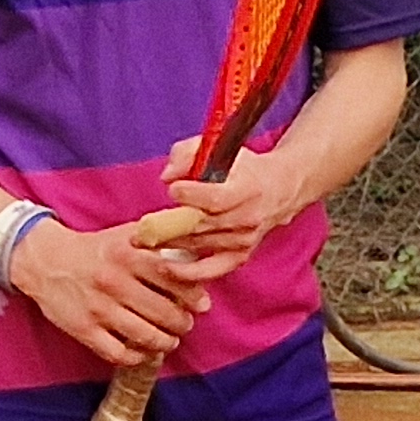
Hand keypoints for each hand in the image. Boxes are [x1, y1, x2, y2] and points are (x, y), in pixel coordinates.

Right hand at [10, 213, 201, 369]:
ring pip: (145, 335)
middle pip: (164, 312)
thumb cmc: (94, 248)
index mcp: (128, 256)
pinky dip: (136, 357)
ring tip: (171, 339)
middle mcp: (114, 282)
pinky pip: (117, 353)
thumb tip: (197, 251)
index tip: (201, 303)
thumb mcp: (126, 235)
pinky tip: (144, 352)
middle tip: (186, 323)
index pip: (174, 279)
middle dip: (182, 322)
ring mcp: (98, 308)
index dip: (194, 295)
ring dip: (165, 342)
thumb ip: (160, 240)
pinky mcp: (83, 329)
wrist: (45, 260)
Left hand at [154, 133, 315, 285]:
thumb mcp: (218, 148)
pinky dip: (188, 272)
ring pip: (199, 245)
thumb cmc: (243, 167)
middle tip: (139, 230)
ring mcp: (244, 239)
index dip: (190, 195)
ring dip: (169, 246)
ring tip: (141, 244)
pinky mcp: (240, 255)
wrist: (280, 189)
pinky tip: (166, 268)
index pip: (215, 198)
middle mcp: (247, 217)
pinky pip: (212, 270)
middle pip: (202, 225)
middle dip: (166, 227)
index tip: (173, 190)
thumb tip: (167, 177)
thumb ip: (187, 154)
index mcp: (247, 188)